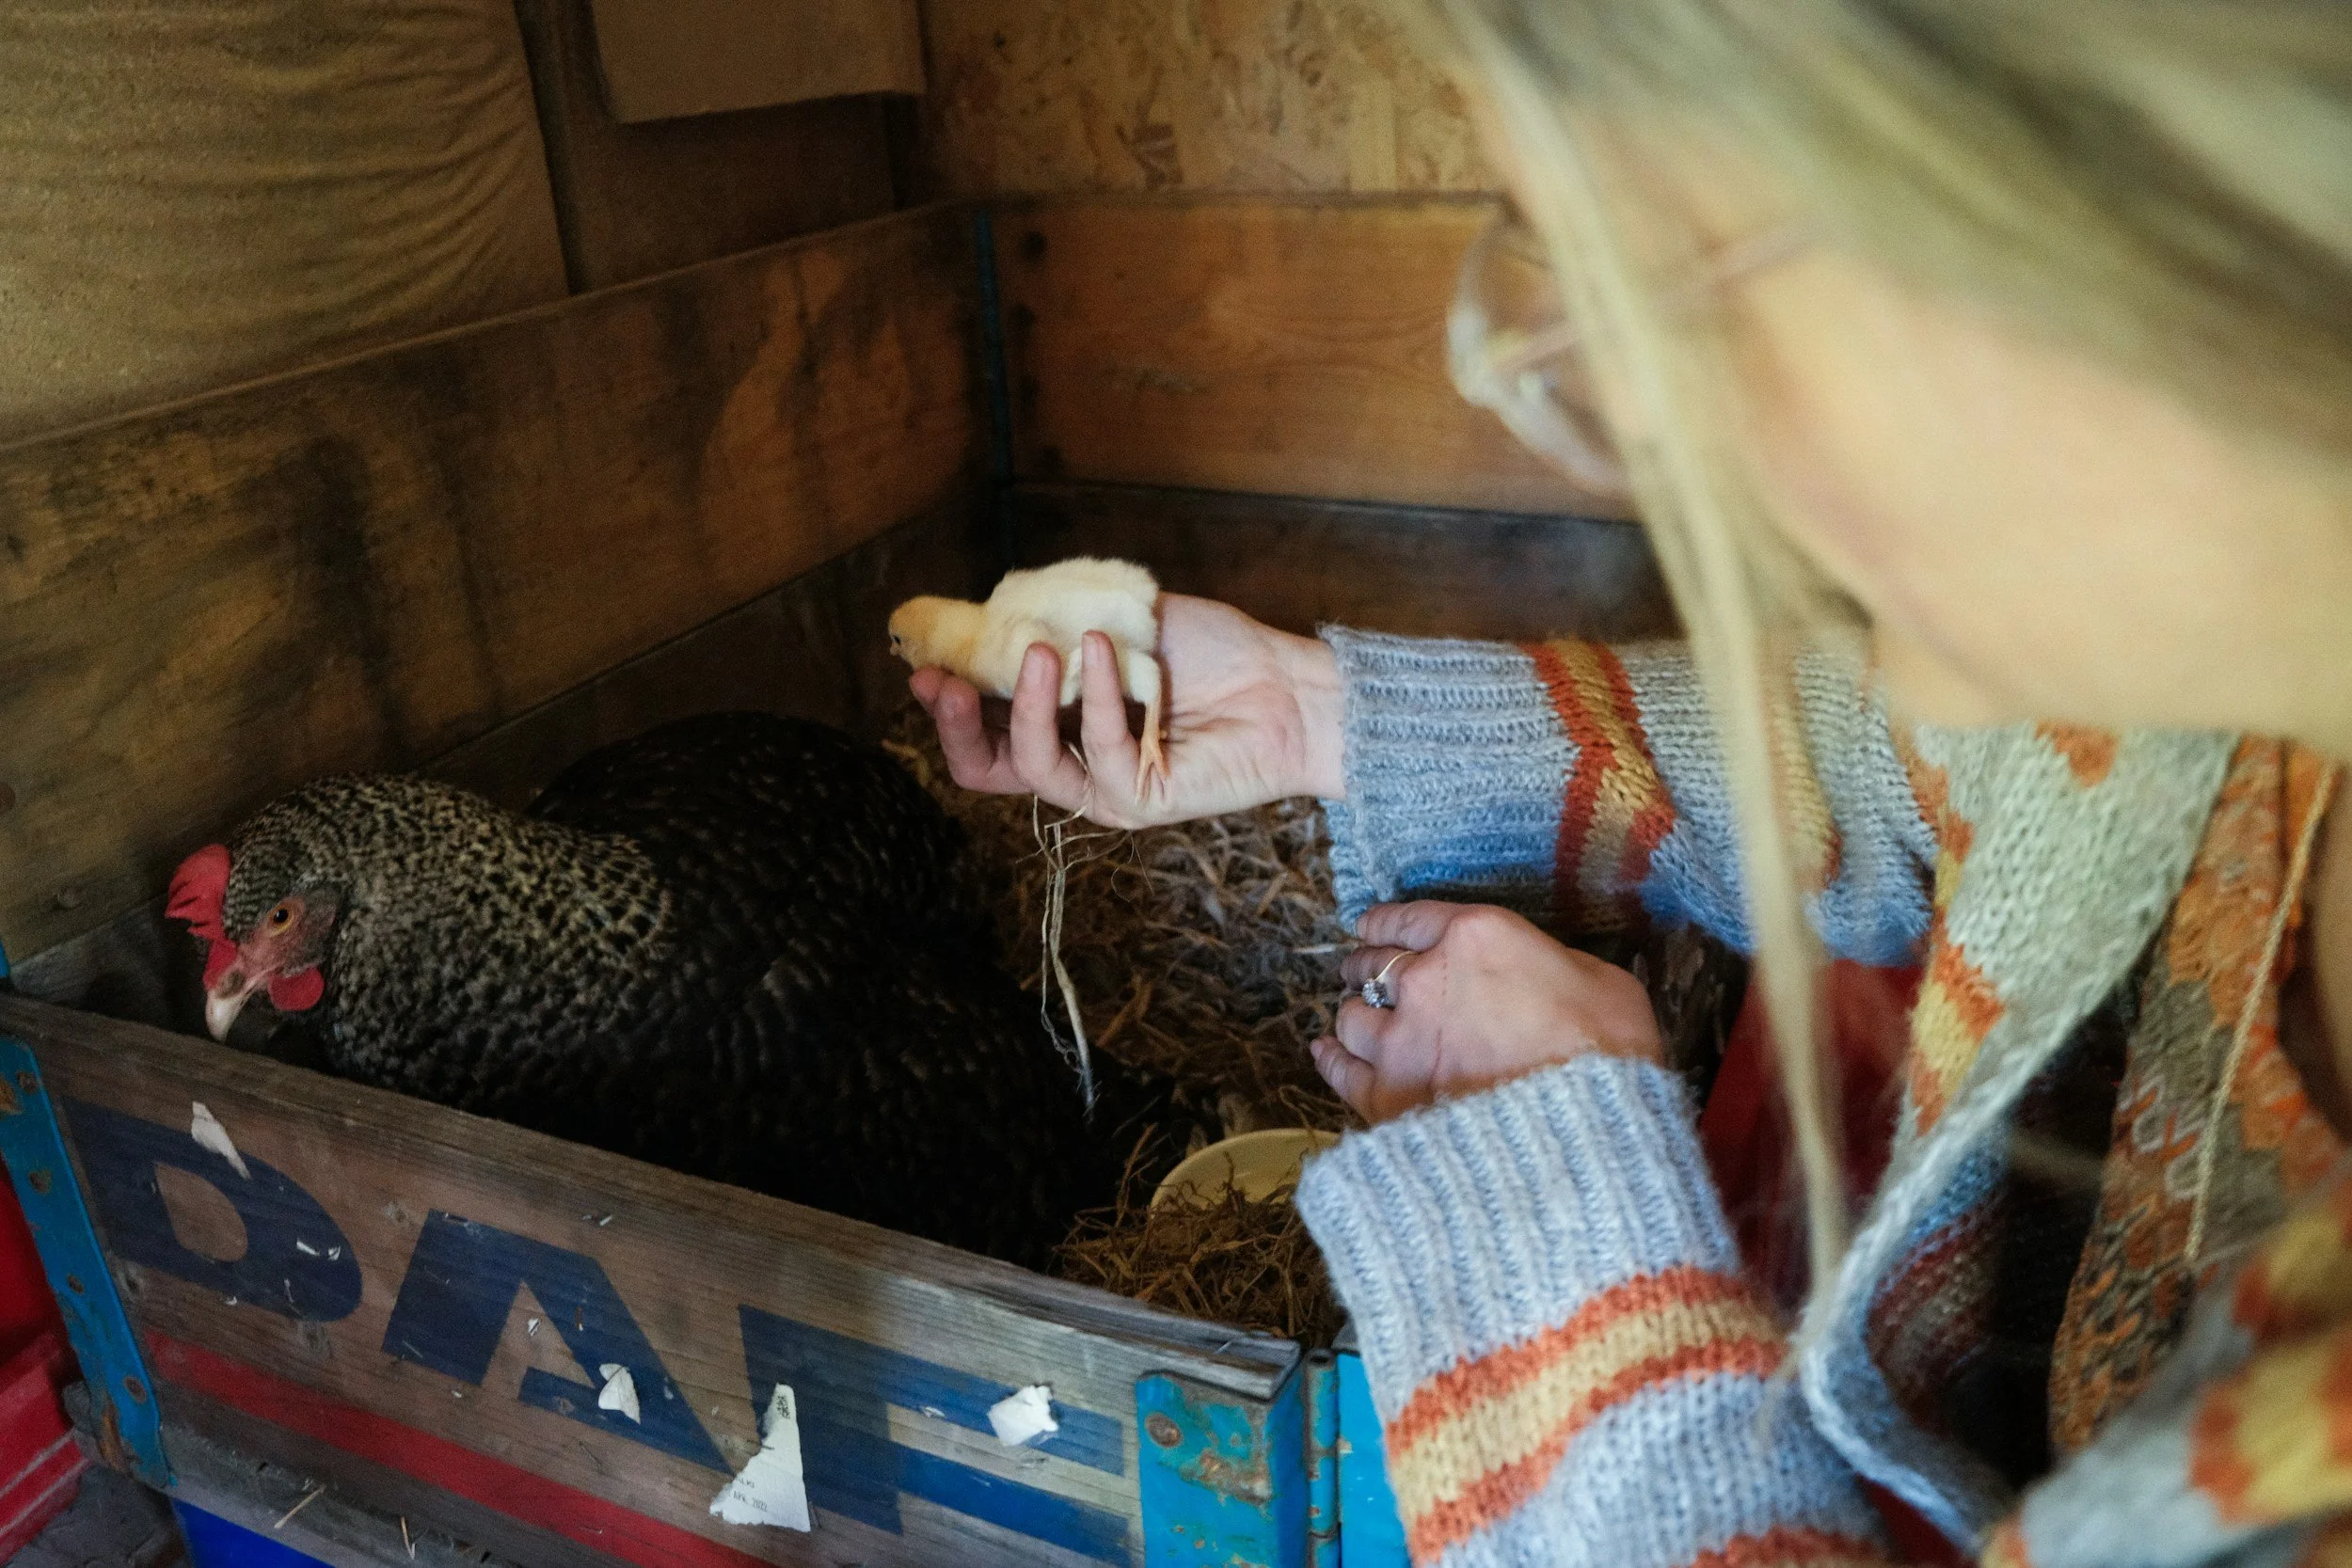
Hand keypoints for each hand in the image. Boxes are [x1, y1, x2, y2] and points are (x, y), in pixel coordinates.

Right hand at [908, 594, 1345, 828]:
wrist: (1286, 684)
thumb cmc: (1211, 651)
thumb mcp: (1119, 620)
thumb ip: (1057, 618)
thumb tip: (993, 610)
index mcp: (1058, 722)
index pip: (982, 725)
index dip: (945, 699)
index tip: (924, 658)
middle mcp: (1074, 761)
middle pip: (985, 767)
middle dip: (951, 725)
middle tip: (941, 681)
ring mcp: (1105, 787)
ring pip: (1029, 765)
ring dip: (1022, 704)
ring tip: (1038, 651)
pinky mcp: (1140, 800)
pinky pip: (1098, 752)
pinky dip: (1094, 695)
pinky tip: (1098, 647)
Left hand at [1312, 902, 1664, 1123]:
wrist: (1587, 1134)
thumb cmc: (1609, 1054)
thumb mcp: (1601, 980)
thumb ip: (1550, 964)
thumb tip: (1540, 971)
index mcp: (1475, 937)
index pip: (1408, 918)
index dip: (1384, 922)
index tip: (1372, 927)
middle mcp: (1425, 980)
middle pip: (1372, 964)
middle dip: (1365, 967)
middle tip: (1363, 973)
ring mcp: (1400, 1040)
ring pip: (1351, 1017)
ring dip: (1353, 1016)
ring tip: (1355, 1020)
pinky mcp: (1387, 1098)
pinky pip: (1342, 1071)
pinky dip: (1332, 1060)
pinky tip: (1327, 1054)